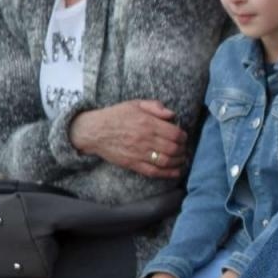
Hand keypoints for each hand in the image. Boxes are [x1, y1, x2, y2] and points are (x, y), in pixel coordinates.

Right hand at [72, 100, 187, 177]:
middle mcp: (145, 139)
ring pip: (166, 161)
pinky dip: (168, 173)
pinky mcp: (132, 164)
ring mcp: (139, 153)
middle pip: (173, 148)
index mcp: (148, 123)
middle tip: (183, 148)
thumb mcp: (135, 104)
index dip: (183, 136)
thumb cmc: (116, 116)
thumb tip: (172, 114)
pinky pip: (154, 171)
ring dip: (178, 161)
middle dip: (182, 149)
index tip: (183, 137)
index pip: (175, 133)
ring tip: (181, 159)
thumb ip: (155, 106)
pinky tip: (176, 172)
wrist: (93, 131)